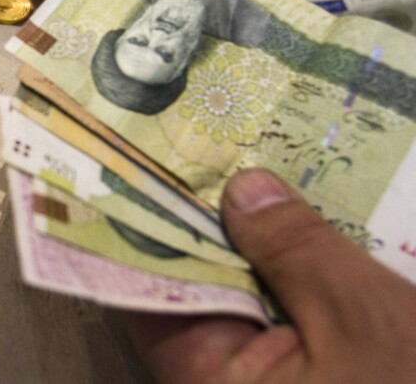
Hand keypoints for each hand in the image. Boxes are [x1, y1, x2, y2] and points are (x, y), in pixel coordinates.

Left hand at [120, 169, 415, 383]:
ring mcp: (256, 382)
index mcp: (206, 378)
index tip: (148, 164)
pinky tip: (303, 229)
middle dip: (206, 224)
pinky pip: (273, 318)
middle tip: (212, 150)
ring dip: (251, 245)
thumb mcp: (363, 318)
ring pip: (236, 298)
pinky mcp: (297, 376)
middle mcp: (216, 383)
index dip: (147, 225)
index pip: (148, 290)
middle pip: (192, 286)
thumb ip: (296, 248)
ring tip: (257, 172)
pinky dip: (286, 277)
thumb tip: (243, 188)